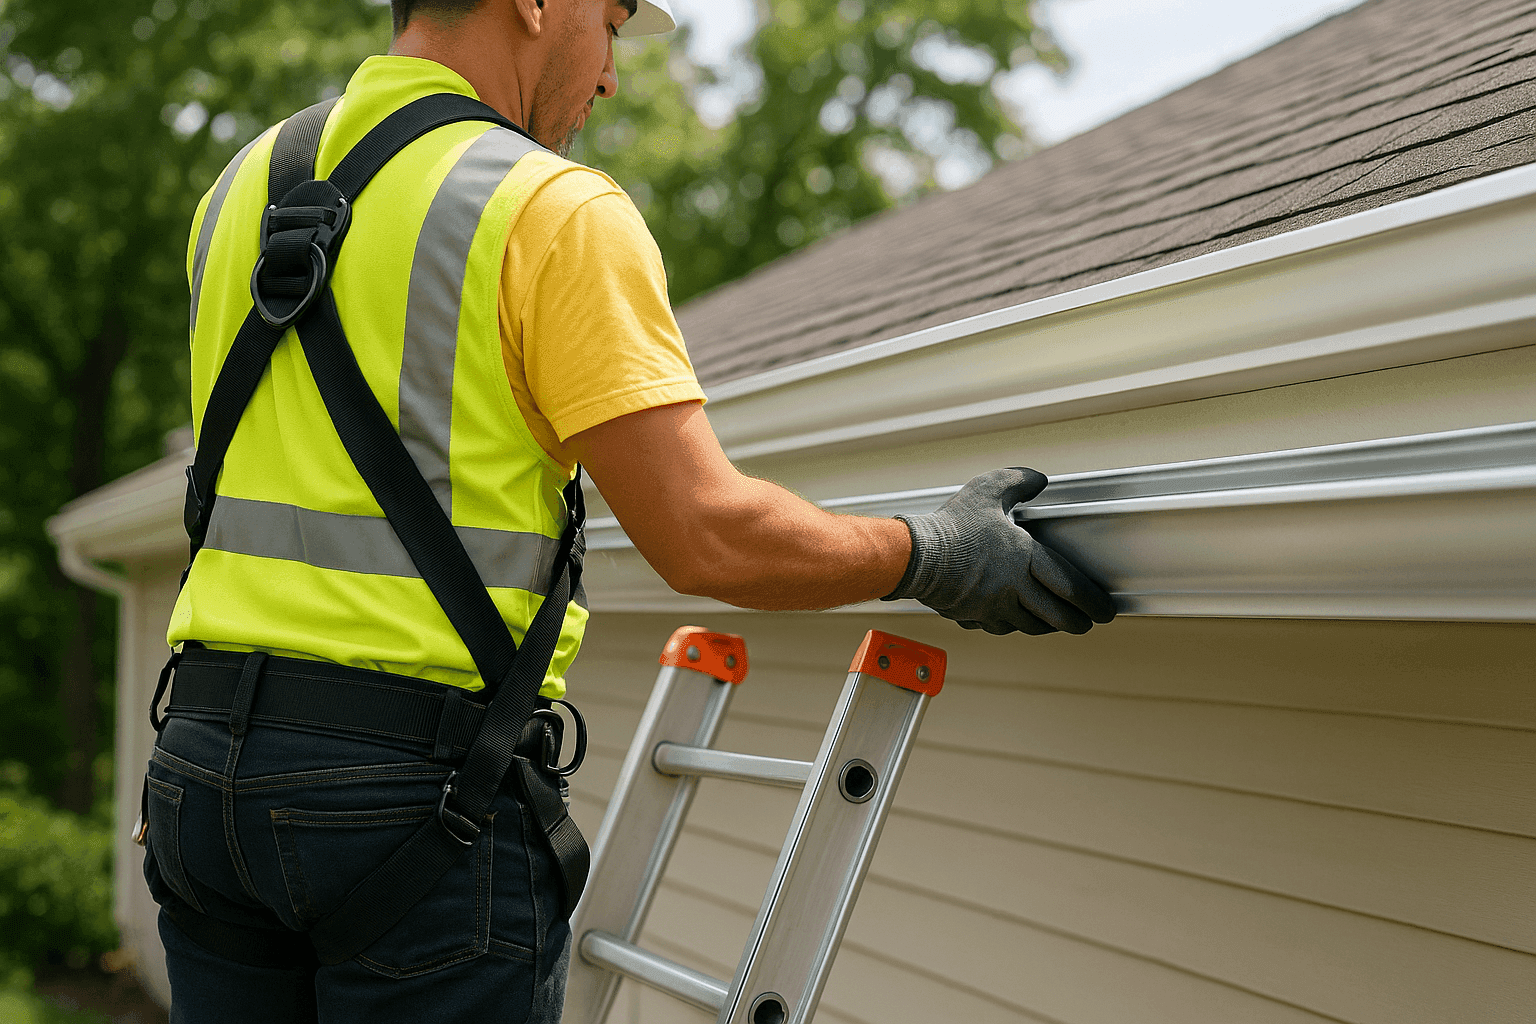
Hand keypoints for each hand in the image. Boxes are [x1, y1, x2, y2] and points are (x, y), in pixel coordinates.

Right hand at [883, 468, 1116, 634]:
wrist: (914, 557)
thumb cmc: (951, 526)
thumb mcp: (988, 490)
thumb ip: (1018, 481)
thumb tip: (1039, 479)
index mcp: (1023, 558)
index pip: (1069, 586)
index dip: (1092, 601)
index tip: (1104, 609)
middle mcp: (1013, 588)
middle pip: (1056, 616)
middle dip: (1077, 622)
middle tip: (1087, 623)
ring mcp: (993, 607)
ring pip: (1030, 625)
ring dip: (1047, 625)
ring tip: (1055, 621)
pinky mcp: (973, 617)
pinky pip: (1000, 627)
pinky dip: (1013, 624)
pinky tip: (1013, 618)